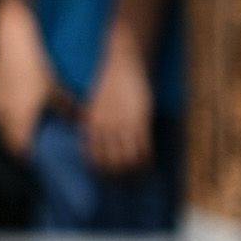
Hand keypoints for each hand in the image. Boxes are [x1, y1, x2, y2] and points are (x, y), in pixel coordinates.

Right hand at [0, 7, 56, 152]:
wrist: (10, 43)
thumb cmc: (34, 66)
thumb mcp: (54, 87)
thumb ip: (65, 106)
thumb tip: (79, 118)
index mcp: (20, 118)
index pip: (19, 148)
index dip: (26, 156)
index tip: (34, 157)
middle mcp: (4, 115)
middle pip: (7, 142)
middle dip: (16, 147)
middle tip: (28, 146)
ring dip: (8, 133)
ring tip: (20, 131)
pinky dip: (0, 119)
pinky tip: (9, 112)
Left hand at [79, 39, 153, 176]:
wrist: (123, 61)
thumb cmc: (110, 81)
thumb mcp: (93, 102)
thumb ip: (92, 121)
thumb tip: (96, 140)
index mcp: (91, 123)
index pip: (93, 158)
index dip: (101, 172)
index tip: (110, 176)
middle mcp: (105, 126)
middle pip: (111, 164)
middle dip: (120, 176)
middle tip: (128, 179)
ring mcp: (122, 124)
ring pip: (128, 160)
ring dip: (135, 171)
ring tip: (140, 173)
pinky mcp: (140, 119)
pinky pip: (143, 148)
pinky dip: (147, 160)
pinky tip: (150, 162)